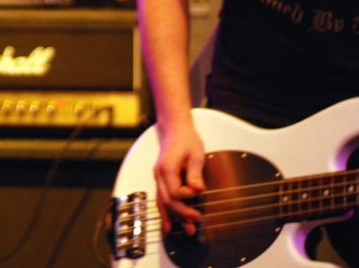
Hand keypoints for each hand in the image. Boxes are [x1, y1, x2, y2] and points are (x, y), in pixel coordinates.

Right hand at [153, 120, 206, 235]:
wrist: (175, 128)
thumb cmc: (186, 139)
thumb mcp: (195, 154)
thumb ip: (195, 173)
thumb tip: (198, 190)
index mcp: (167, 168)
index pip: (175, 192)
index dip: (188, 196)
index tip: (200, 192)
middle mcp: (159, 175)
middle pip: (168, 200)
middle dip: (182, 214)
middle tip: (196, 225)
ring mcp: (159, 177)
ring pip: (163, 202)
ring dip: (173, 217)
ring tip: (185, 230)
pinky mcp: (162, 178)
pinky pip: (161, 198)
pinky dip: (165, 212)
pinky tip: (169, 224)